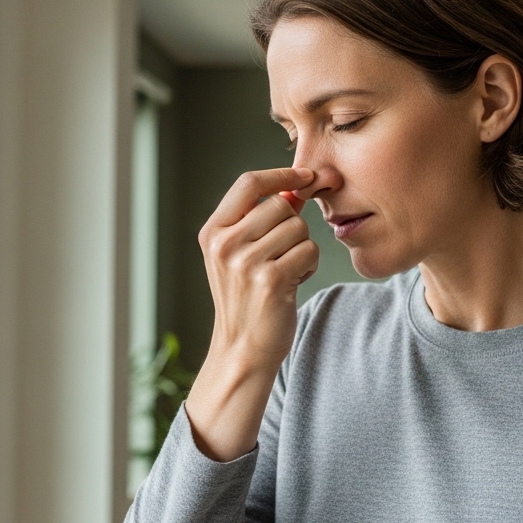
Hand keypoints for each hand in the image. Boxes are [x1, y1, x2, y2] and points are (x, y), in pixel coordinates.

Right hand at [185, 168, 317, 460]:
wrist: (243, 349)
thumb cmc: (248, 299)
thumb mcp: (241, 254)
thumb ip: (262, 219)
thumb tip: (299, 186)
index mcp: (214, 232)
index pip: (249, 183)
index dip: (282, 173)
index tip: (307, 175)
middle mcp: (224, 244)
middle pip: (281, 205)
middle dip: (293, 227)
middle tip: (282, 255)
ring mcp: (245, 262)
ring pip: (299, 228)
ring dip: (301, 249)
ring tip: (283, 272)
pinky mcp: (270, 280)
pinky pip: (309, 251)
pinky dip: (308, 267)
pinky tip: (291, 284)